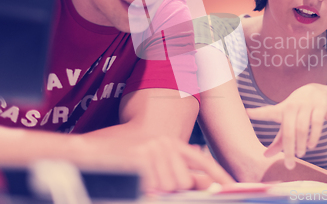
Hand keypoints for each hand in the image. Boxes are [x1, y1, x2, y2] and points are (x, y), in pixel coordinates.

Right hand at [106, 136, 233, 192]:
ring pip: (171, 187)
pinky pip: (155, 187)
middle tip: (152, 185)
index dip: (217, 175)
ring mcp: (152, 151)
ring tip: (140, 182)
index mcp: (169, 142)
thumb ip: (178, 171)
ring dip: (157, 191)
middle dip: (174, 191)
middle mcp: (164, 143)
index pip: (201, 160)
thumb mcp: (153, 161)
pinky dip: (148, 190)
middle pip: (184, 181)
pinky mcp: (140, 160)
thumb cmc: (119, 159)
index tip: (232, 186)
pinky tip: (137, 183)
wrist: (87, 152)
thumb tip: (204, 183)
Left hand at [246, 83, 326, 169]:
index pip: (268, 112)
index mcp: (281, 109)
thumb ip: (278, 140)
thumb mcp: (287, 122)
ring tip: (300, 154)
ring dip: (301, 143)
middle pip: (288, 130)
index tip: (247, 112)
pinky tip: (311, 145)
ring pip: (302, 127)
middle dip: (288, 149)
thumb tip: (265, 156)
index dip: (258, 113)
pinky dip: (314, 136)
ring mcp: (306, 105)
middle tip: (289, 164)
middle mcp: (292, 106)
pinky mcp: (319, 106)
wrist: (317, 91)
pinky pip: (316, 123)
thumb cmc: (297, 111)